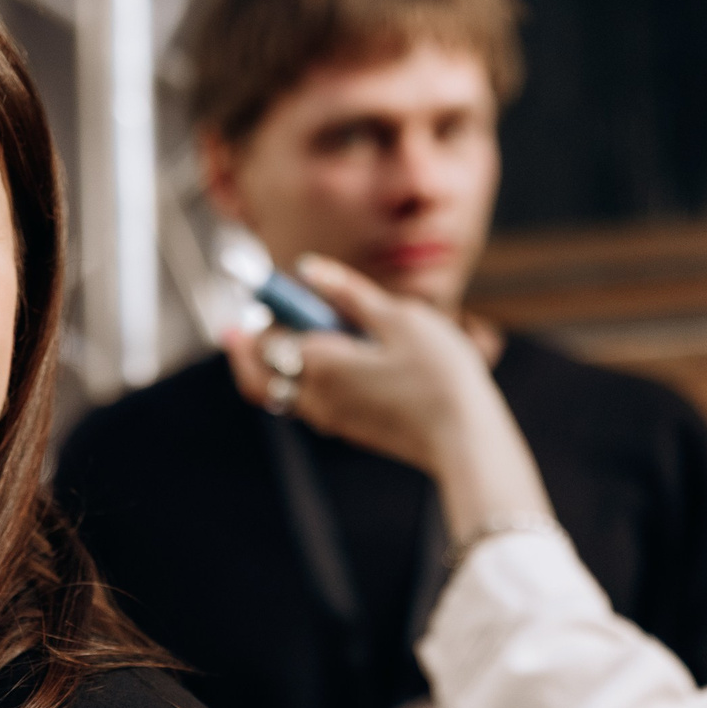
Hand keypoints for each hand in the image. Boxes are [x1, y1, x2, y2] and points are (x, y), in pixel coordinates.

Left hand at [221, 255, 553, 538]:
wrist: (464, 439)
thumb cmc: (438, 373)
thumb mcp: (397, 318)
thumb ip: (348, 293)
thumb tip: (308, 267)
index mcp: (317, 365)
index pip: (263, 338)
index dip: (261, 311)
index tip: (263, 289)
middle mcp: (312, 397)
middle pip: (257, 374)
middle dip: (247, 348)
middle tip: (242, 326)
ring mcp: (328, 419)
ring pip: (277, 393)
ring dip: (272, 366)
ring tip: (284, 340)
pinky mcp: (347, 429)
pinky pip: (305, 404)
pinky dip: (299, 381)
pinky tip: (326, 364)